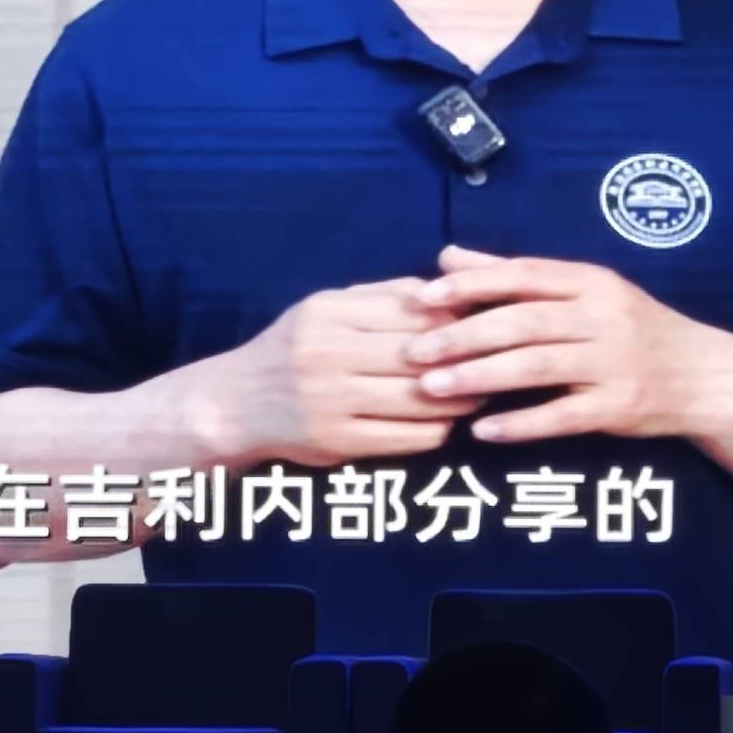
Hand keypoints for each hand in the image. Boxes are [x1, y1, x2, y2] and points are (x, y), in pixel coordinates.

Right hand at [195, 279, 463, 467]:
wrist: (236, 404)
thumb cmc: (294, 350)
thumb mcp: (326, 308)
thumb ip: (383, 297)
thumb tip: (449, 290)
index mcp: (328, 313)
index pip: (412, 312)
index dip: (456, 320)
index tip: (482, 325)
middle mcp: (327, 354)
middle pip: (420, 354)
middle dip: (466, 359)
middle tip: (496, 362)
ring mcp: (331, 401)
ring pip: (420, 399)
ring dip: (461, 399)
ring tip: (479, 393)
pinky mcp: (336, 443)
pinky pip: (406, 437)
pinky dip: (437, 430)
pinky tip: (446, 422)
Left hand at [404, 246, 719, 442]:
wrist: (702, 374)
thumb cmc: (632, 328)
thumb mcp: (584, 291)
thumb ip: (514, 275)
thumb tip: (448, 256)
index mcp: (590, 282)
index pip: (522, 275)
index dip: (470, 284)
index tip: (423, 298)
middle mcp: (603, 317)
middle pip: (522, 322)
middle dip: (462, 337)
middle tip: (414, 353)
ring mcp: (614, 362)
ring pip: (536, 367)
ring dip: (479, 377)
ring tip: (433, 389)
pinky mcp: (620, 406)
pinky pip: (562, 416)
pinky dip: (520, 423)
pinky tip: (482, 431)